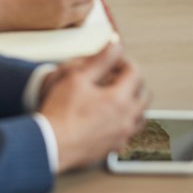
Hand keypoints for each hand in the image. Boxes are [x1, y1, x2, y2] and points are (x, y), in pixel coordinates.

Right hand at [40, 43, 148, 172]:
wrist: (49, 146)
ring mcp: (121, 136)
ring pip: (140, 116)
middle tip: (115, 77)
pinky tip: (111, 119)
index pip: (135, 72)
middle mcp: (126, 119)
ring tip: (116, 98)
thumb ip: (101, 59)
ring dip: (132, 104)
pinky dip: (125, 123)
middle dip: (132, 82)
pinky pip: (129, 134)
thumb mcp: (78, 77)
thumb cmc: (60, 113)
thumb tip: (116, 44)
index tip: (112, 62)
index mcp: (120, 99)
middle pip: (143, 95)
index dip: (124, 62)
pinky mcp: (112, 149)